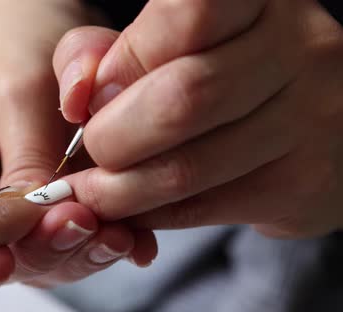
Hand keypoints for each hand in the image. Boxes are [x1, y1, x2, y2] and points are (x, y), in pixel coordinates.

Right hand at [0, 1, 156, 287]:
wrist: (42, 37)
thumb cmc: (14, 49)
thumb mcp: (15, 90)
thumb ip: (27, 155)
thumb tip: (49, 216)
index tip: (5, 260)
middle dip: (40, 249)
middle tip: (79, 225)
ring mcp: (17, 216)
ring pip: (44, 259)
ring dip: (80, 252)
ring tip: (116, 236)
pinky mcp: (58, 215)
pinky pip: (80, 243)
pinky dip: (108, 244)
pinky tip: (135, 241)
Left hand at [54, 0, 342, 237]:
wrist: (309, 121)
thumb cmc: (213, 71)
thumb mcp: (157, 43)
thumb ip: (101, 52)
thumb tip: (77, 96)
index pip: (185, 14)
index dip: (126, 62)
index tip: (98, 95)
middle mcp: (297, 48)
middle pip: (182, 99)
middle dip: (112, 138)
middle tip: (93, 150)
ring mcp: (310, 118)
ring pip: (187, 168)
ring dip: (120, 190)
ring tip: (97, 190)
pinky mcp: (304, 183)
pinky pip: (204, 210)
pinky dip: (150, 215)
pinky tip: (136, 206)